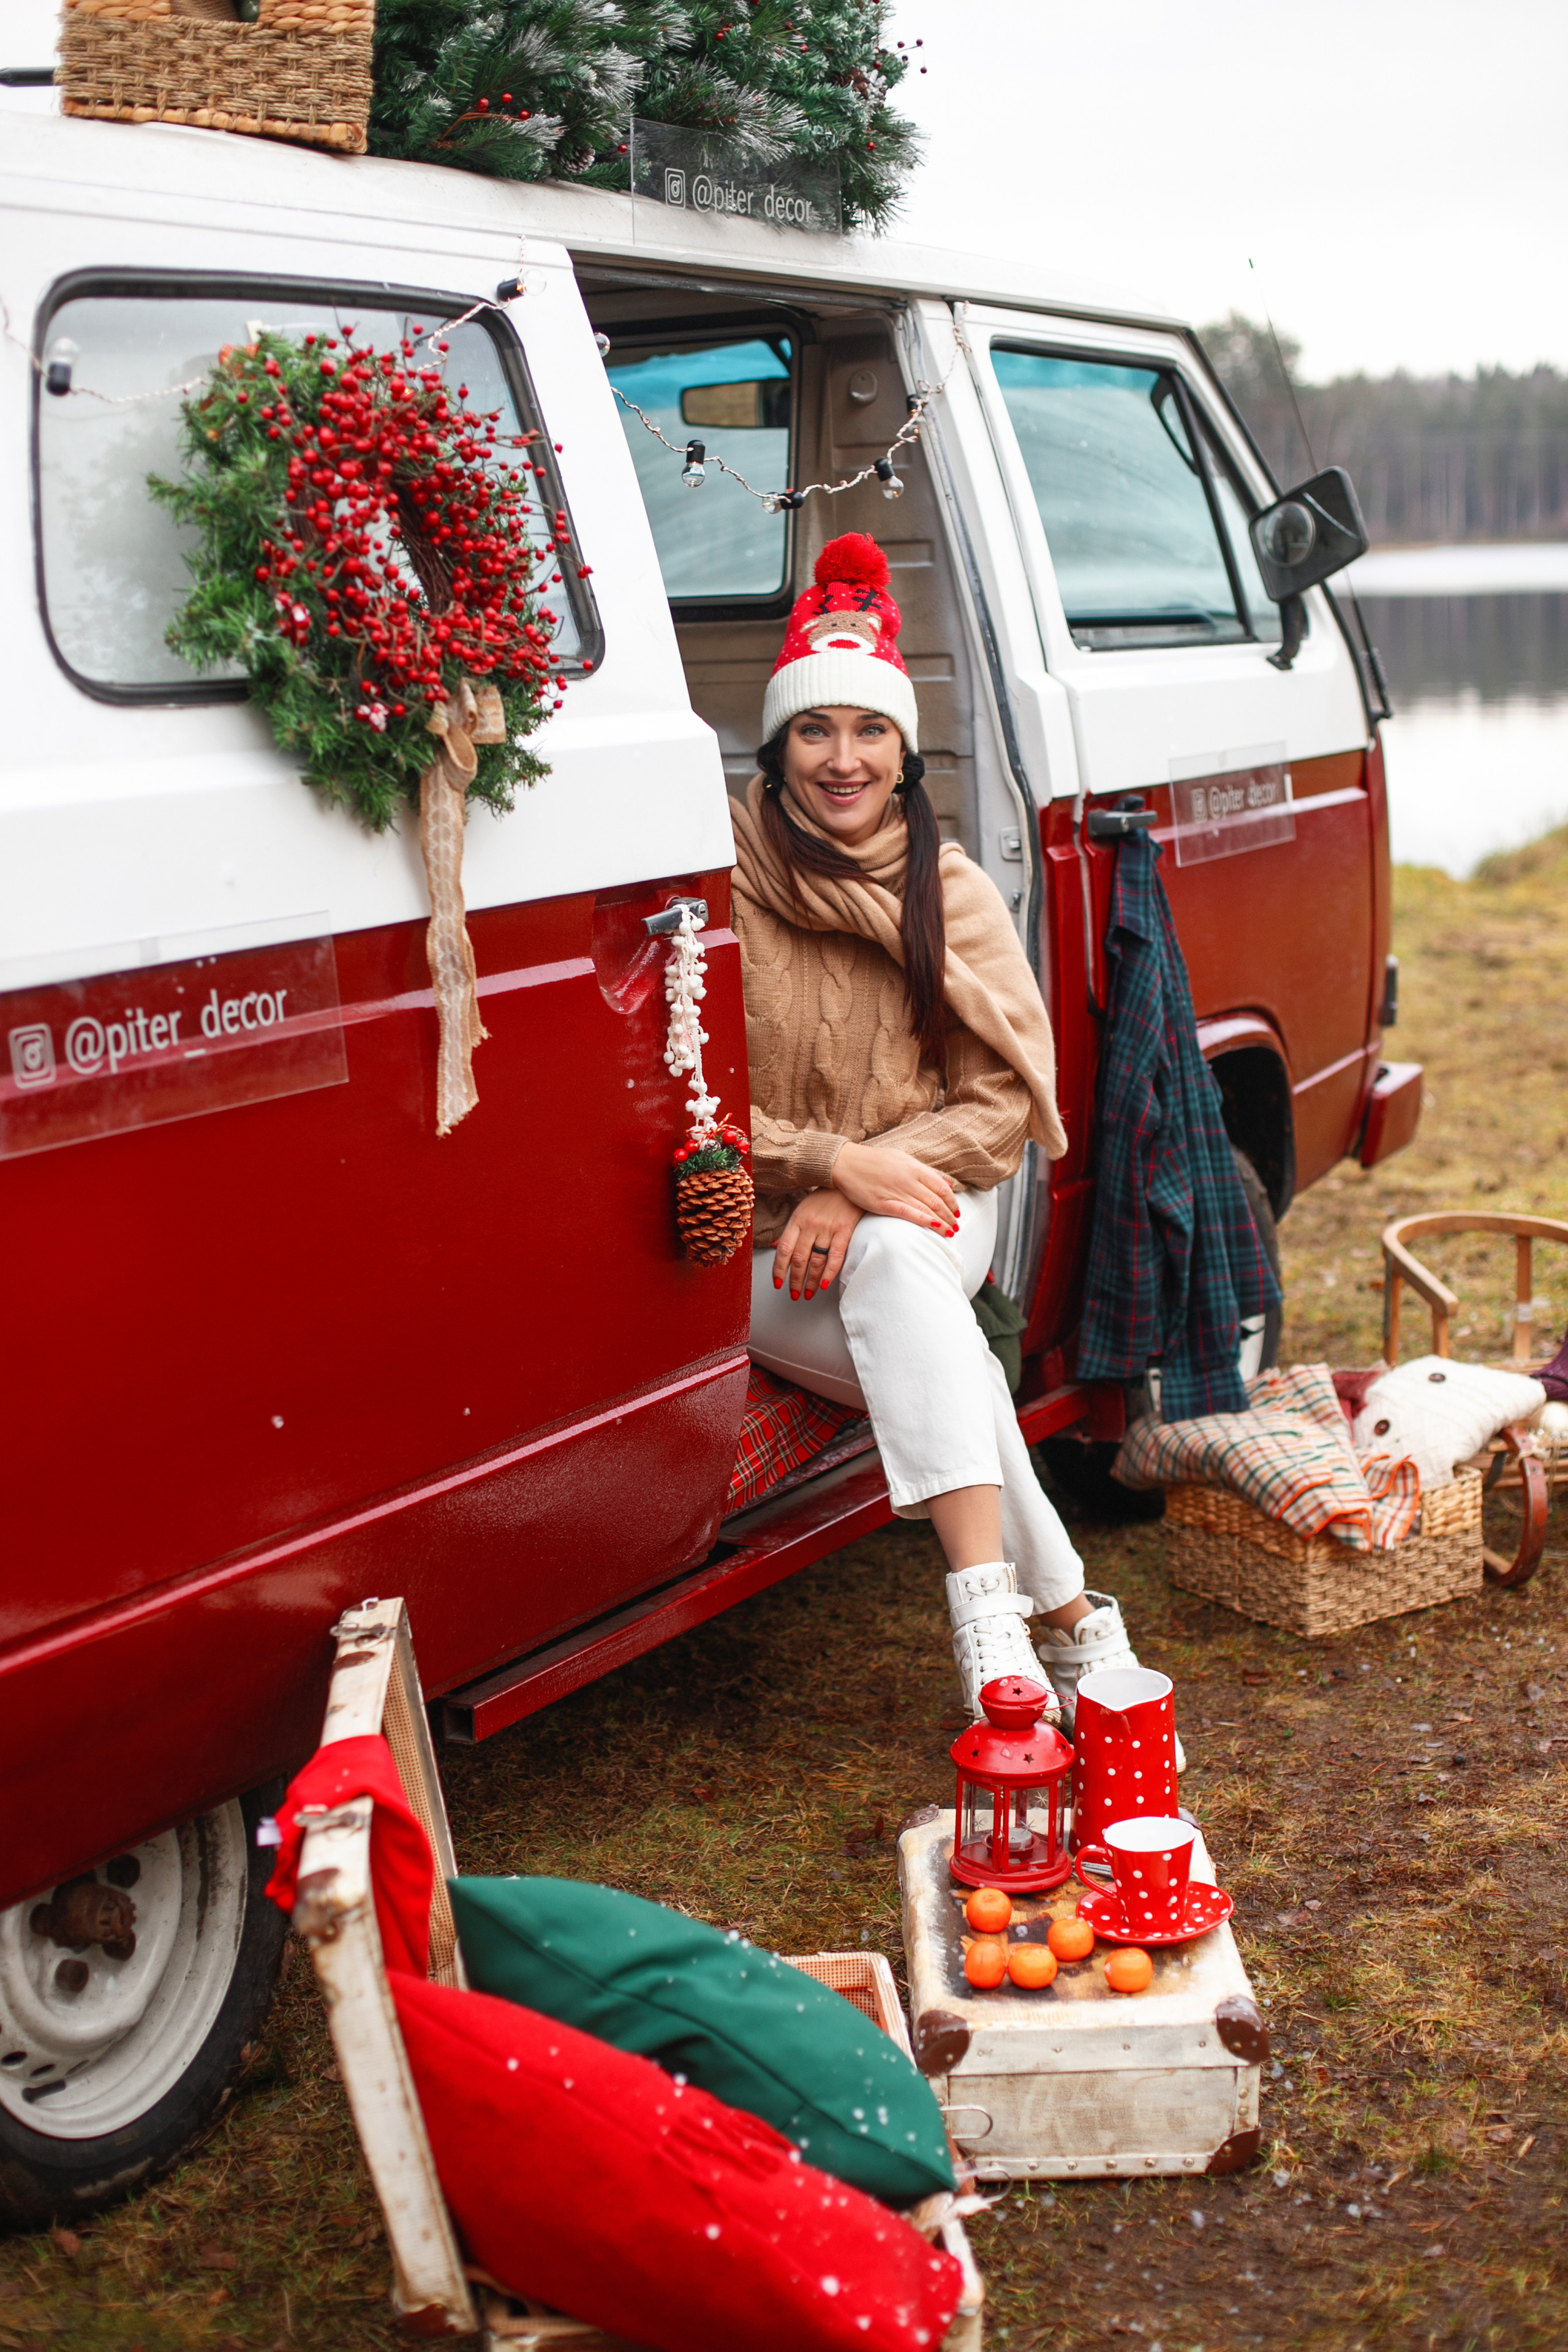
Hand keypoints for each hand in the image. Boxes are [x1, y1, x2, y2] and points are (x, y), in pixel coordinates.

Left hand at [773, 1189, 862, 1299]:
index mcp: (797, 1220)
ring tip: (809, 1294)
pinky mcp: (845, 1230)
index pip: (784, 1250)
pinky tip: (825, 1285)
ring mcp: (828, 1228)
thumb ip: (791, 1230)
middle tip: (794, 1295)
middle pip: (799, 1259)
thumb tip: (777, 1247)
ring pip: (816, 1261)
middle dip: (795, 1280)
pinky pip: (836, 1256)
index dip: (779, 1269)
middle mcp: (810, 1225)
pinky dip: (829, 1273)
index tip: (778, 1284)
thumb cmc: (825, 1198)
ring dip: (811, 1281)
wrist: (849, 1182)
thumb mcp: (802, 1209)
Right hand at [829, 1140, 958, 1235]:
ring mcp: (897, 1192)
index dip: (952, 1201)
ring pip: (927, 1209)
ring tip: (950, 1232)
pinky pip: (909, 1214)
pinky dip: (925, 1221)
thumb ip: (923, 1171)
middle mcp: (909, 1179)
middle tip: (956, 1225)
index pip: (941, 1187)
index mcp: (914, 1167)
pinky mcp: (884, 1204)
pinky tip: (935, 1227)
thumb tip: (944, 1183)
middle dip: (950, 1215)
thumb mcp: (901, 1158)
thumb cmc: (873, 1160)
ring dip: (942, 1222)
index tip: (956, 1211)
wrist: (845, 1162)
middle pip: (937, 1200)